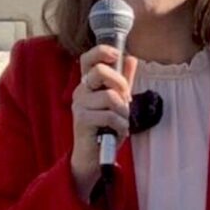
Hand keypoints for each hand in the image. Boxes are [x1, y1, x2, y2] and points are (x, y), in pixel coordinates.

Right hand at [70, 44, 137, 200]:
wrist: (93, 157)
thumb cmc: (104, 129)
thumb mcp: (117, 103)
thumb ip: (122, 81)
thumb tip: (131, 58)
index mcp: (87, 84)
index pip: (88, 59)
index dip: (101, 51)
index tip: (115, 54)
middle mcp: (80, 92)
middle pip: (100, 71)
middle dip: (120, 83)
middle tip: (125, 99)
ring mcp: (79, 105)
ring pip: (110, 96)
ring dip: (123, 112)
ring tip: (120, 122)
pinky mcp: (82, 120)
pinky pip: (110, 115)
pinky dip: (121, 125)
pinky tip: (117, 132)